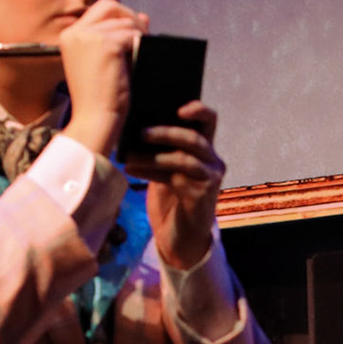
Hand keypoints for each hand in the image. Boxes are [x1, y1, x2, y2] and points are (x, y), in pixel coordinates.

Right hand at [60, 0, 147, 159]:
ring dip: (139, 35)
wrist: (96, 120)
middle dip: (131, 17)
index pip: (100, 9)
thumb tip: (144, 16)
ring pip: (125, 21)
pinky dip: (141, 46)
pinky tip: (140, 61)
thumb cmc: (101, 98)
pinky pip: (133, 35)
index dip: (122, 16)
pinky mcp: (105, 45)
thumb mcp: (107, 63)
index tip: (136, 33)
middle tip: (145, 37)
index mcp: (70, 36)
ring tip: (142, 55)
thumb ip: (120, 36)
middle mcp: (75, 32)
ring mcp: (88, 36)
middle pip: (111, 6)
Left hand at [135, 100, 224, 268]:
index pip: (209, 120)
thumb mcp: (165, 168)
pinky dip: (151, 172)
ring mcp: (210, 179)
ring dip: (153, 155)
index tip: (178, 108)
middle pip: (194, 138)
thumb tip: (134, 126)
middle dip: (166, 133)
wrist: (181, 236)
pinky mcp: (202, 195)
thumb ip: (160, 149)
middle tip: (141, 132)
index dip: (198, 109)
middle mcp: (213, 161)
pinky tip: (131, 170)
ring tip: (129, 155)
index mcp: (205, 149)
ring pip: (183, 158)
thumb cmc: (171, 199)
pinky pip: (176, 178)